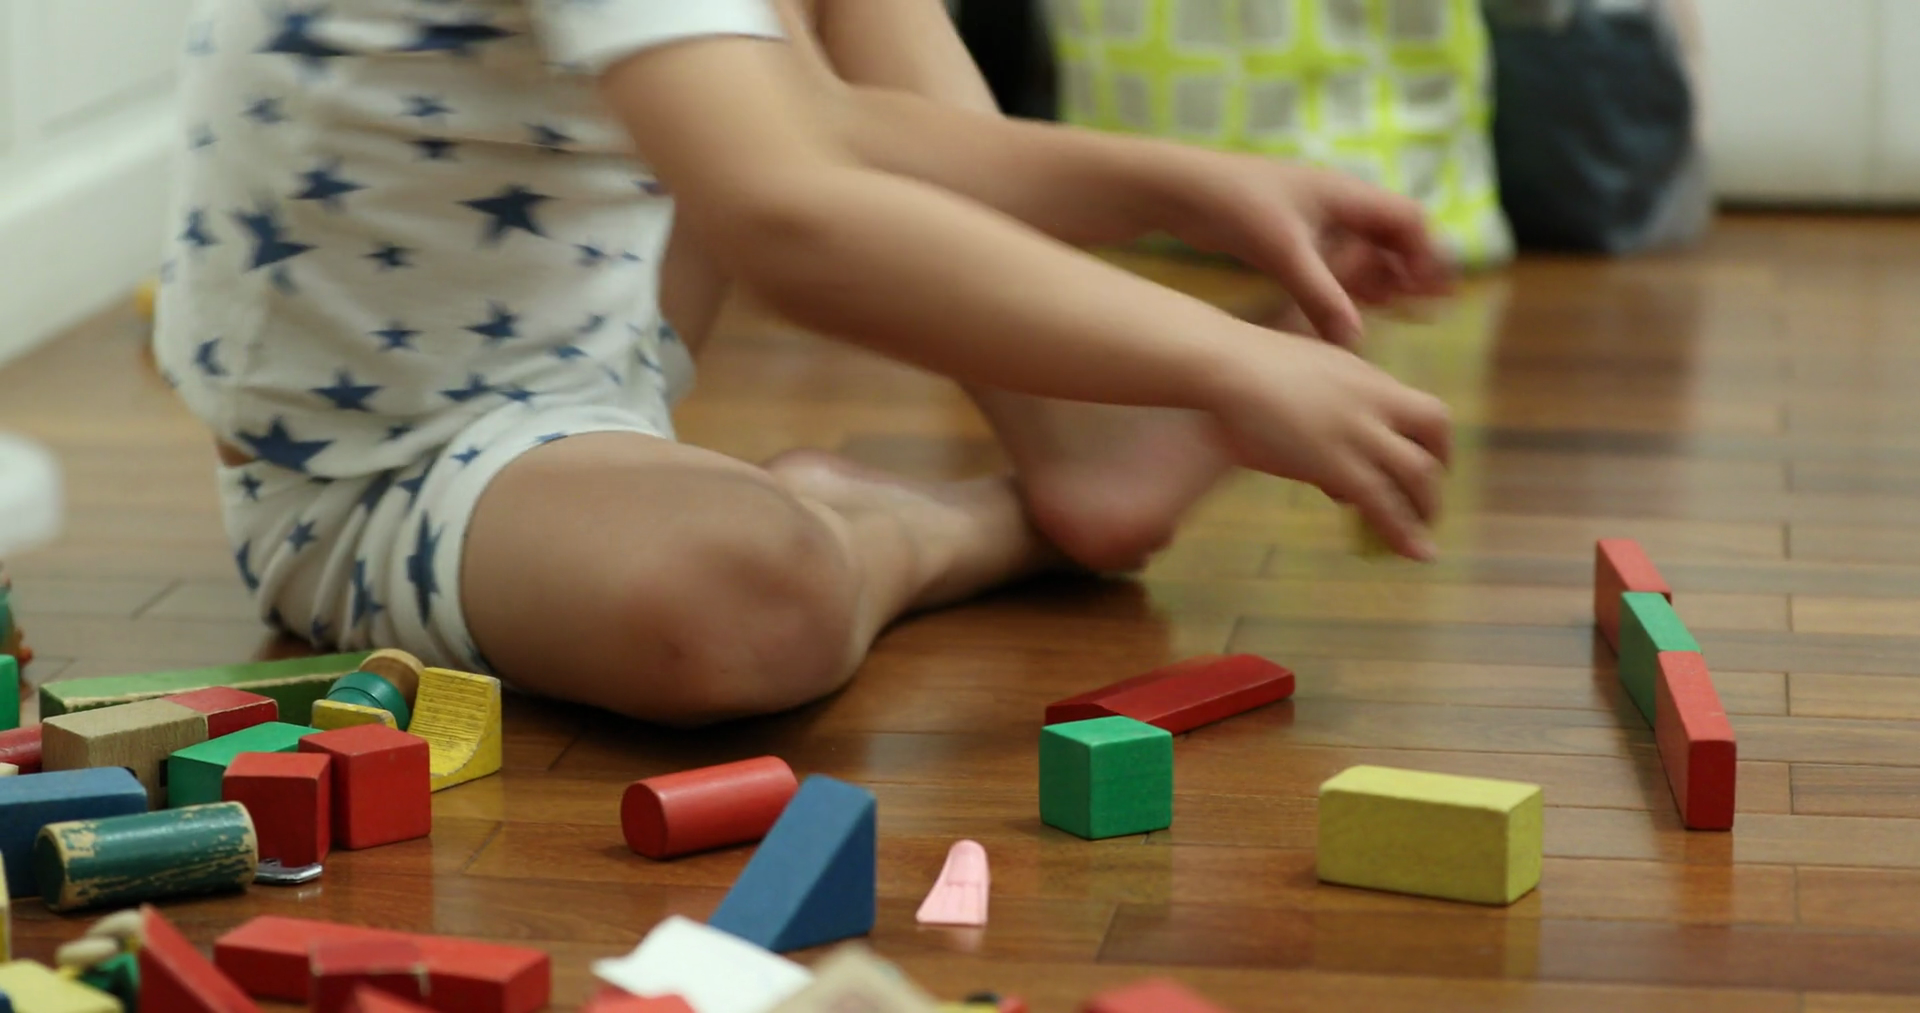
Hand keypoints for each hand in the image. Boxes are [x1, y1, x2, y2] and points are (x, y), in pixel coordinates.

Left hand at [1162, 153, 1453, 346]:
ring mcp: (1314, 218)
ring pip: (1365, 249)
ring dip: (1384, 278)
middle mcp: (1336, 202)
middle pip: (1394, 235)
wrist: (1179, 189)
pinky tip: (1357, 309)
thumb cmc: (1233, 206)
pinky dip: (1351, 282)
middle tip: (1435, 308)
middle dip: (1414, 270)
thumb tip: (1354, 341)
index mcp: (1345, 193)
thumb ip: (1320, 297)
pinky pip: (1336, 259)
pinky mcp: (1291, 235)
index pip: (1408, 220)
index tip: (1433, 293)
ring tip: (1406, 314)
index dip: (1427, 256)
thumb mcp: (1282, 253)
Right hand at [1206, 329, 1450, 559]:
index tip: (1423, 462)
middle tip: (1427, 502)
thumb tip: (1319, 437)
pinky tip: (1414, 552)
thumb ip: (1321, 402)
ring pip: (1419, 473)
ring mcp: (1361, 432)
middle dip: (1438, 472)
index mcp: (1365, 376)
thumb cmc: (1244, 365)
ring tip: (1423, 537)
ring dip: (1426, 507)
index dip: (1432, 441)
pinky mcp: (1340, 465)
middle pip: (1435, 432)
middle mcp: (1375, 400)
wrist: (1227, 367)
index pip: (1422, 408)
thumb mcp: (1298, 375)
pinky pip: (1384, 502)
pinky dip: (1404, 530)